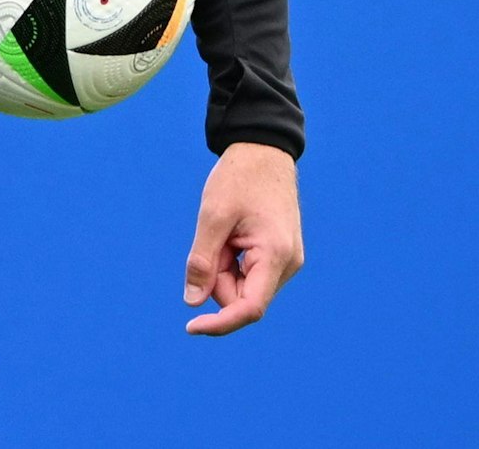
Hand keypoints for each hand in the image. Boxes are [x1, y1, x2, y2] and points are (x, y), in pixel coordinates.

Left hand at [183, 141, 303, 335]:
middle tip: (213, 238)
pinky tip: (232, 233)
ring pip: (242, 285)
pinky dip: (231, 259)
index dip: (220, 322)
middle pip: (241, 296)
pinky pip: (248, 272)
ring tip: (226, 229)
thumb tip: (193, 302)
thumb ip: (202, 261)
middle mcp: (288, 265)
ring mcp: (285, 261)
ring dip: (223, 266)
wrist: (263, 151)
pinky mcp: (279, 256)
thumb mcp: (212, 217)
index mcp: (276, 256)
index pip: (250, 309)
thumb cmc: (239, 179)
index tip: (191, 327)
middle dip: (217, 276)